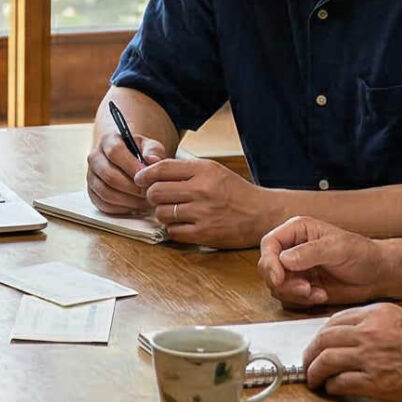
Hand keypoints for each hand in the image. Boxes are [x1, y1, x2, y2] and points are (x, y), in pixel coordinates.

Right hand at [85, 125, 159, 213]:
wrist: (130, 161)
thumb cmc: (141, 153)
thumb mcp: (150, 146)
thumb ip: (154, 151)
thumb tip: (153, 161)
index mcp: (107, 140)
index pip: (115, 152)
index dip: (131, 166)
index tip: (146, 177)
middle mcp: (95, 157)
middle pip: (110, 176)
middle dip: (132, 188)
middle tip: (149, 193)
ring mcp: (91, 176)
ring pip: (106, 193)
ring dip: (128, 200)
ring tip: (145, 201)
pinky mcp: (92, 193)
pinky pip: (105, 205)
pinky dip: (122, 208)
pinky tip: (135, 206)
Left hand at [133, 156, 265, 246]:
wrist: (261, 214)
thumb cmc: (235, 191)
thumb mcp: (213, 171)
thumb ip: (184, 169)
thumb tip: (150, 167)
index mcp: (204, 170)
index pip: (162, 168)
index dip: (145, 174)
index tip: (139, 178)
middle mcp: (202, 190)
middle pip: (156, 192)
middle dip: (152, 195)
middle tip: (157, 197)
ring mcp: (203, 213)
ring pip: (161, 213)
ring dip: (162, 213)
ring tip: (173, 211)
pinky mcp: (204, 234)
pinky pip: (172, 231)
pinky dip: (173, 228)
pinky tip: (182, 223)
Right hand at [258, 215, 387, 307]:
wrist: (378, 275)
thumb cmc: (363, 254)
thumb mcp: (338, 248)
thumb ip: (310, 252)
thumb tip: (284, 260)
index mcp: (298, 231)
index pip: (270, 244)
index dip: (269, 262)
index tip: (279, 278)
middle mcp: (293, 249)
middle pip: (268, 267)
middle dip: (282, 282)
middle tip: (305, 288)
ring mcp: (297, 269)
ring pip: (276, 285)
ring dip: (294, 293)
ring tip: (317, 292)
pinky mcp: (303, 287)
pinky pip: (289, 298)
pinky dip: (302, 301)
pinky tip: (321, 295)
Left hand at [301, 302, 401, 401]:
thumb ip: (378, 319)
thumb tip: (351, 331)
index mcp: (378, 313)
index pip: (335, 321)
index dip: (322, 335)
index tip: (318, 344)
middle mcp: (371, 332)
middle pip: (324, 340)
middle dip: (310, 353)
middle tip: (307, 363)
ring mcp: (372, 358)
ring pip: (326, 361)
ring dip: (314, 372)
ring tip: (314, 379)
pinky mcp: (376, 383)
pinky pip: (341, 383)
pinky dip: (331, 387)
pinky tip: (332, 389)